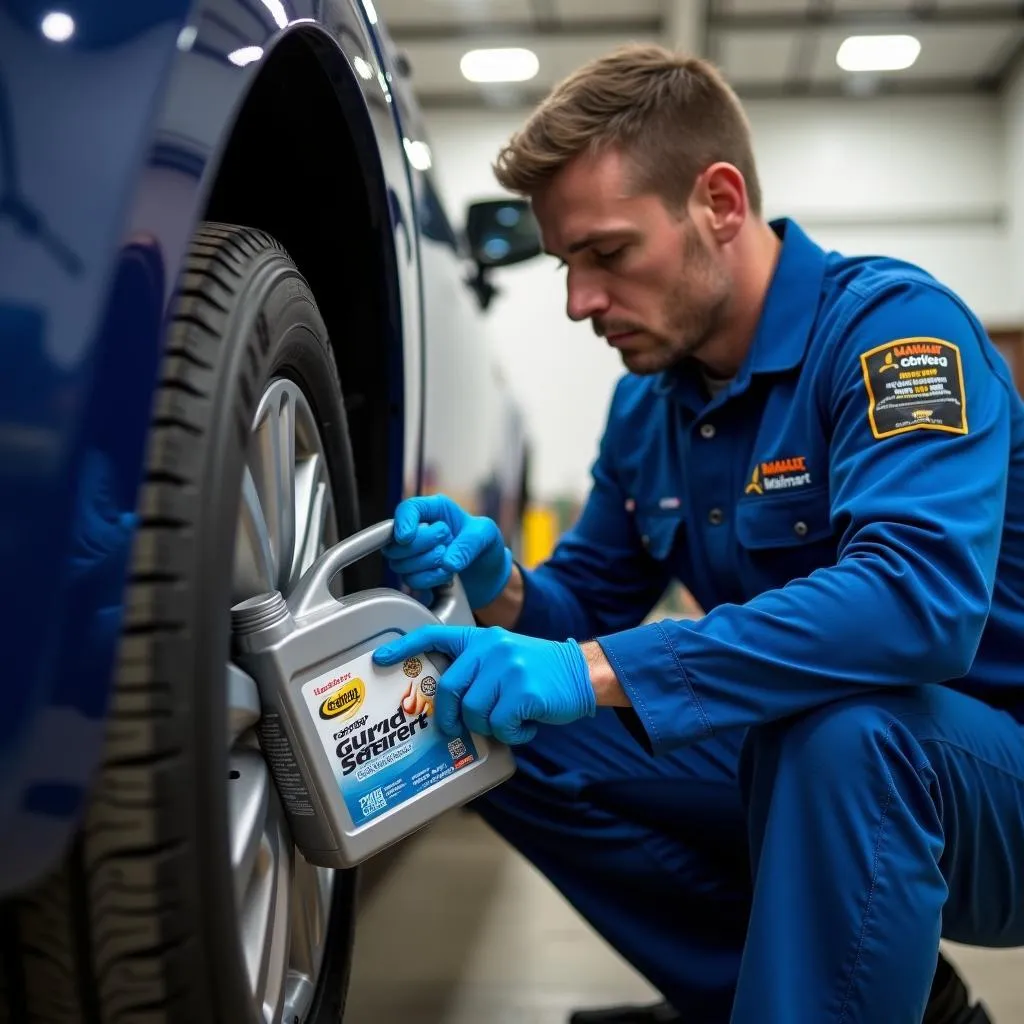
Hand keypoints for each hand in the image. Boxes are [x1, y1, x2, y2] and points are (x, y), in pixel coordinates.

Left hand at [372, 626, 596, 744]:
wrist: (582, 672)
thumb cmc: (538, 672)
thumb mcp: (504, 657)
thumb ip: (476, 669)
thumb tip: (447, 704)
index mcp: (481, 639)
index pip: (435, 634)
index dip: (405, 647)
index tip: (381, 658)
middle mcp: (491, 648)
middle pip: (449, 690)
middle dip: (452, 717)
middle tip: (461, 728)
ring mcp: (507, 668)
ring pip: (474, 712)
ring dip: (490, 726)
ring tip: (509, 720)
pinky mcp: (523, 690)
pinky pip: (500, 725)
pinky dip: (512, 734)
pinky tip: (525, 726)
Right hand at [382, 495, 512, 609]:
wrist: (489, 572)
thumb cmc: (485, 544)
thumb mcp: (486, 535)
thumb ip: (469, 544)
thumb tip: (448, 562)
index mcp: (434, 510)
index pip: (407, 509)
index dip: (403, 522)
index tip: (407, 537)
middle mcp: (418, 529)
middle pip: (398, 541)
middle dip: (422, 546)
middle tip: (445, 543)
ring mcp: (413, 554)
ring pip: (401, 564)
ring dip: (427, 565)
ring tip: (449, 561)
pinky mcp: (416, 575)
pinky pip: (411, 581)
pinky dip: (430, 580)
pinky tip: (446, 576)